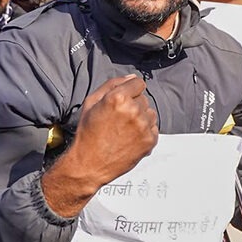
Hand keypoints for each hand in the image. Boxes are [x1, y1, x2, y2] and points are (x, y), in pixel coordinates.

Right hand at [42, 75, 158, 216]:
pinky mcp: (150, 140)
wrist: (89, 164)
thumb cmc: (88, 134)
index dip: (129, 91)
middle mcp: (133, 110)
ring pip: (150, 113)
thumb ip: (112, 84)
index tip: (123, 100)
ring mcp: (143, 126)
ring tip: (123, 130)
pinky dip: (144, 132)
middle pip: (144, 98)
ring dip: (140, 118)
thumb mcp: (91, 102)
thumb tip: (132, 77)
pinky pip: (153, 128)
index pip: (138, 83)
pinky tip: (129, 138)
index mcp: (118, 98)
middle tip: (118, 119)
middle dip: (133, 105)